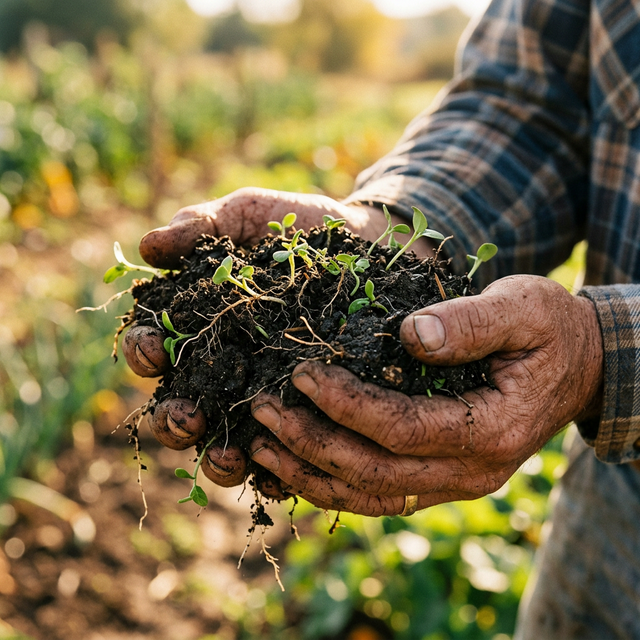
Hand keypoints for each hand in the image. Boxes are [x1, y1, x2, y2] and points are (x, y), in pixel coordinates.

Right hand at [125, 188, 429, 490]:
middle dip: (175, 421)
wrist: (370, 244)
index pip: (155, 346)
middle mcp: (225, 368)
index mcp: (200, 324)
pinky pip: (284, 454)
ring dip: (219, 458)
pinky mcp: (306, 414)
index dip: (144, 352)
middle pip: (181, 407)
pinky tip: (279, 475)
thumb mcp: (250, 215)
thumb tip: (147, 246)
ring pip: (226, 441)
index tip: (153, 350)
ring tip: (231, 458)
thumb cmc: (303, 228)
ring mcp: (264, 396)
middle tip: (188, 419)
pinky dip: (276, 471)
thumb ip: (202, 225)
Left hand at [246, 275, 603, 514]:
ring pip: (369, 496)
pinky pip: (378, 495)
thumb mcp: (522, 308)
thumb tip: (410, 334)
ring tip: (260, 447)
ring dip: (310, 475)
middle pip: (375, 472)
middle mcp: (471, 472)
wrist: (578, 365)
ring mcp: (454, 484)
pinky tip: (293, 465)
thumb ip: (471, 322)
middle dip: (311, 442)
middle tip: (261, 408)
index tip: (303, 374)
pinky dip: (331, 485)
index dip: (347, 405)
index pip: (403, 429)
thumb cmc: (549, 330)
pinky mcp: (439, 479)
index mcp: (492, 430)